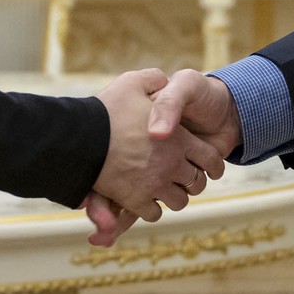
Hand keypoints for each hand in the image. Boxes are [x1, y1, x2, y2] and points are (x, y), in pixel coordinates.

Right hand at [92, 69, 225, 232]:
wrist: (81, 134)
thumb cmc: (109, 108)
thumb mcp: (134, 82)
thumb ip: (156, 80)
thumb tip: (165, 82)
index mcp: (178, 139)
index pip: (210, 160)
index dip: (212, 164)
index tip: (210, 168)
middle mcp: (171, 164)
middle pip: (196, 184)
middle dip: (193, 182)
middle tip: (187, 178)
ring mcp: (154, 184)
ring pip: (178, 201)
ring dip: (175, 196)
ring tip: (167, 188)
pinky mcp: (135, 199)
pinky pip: (154, 213)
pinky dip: (152, 208)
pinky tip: (148, 198)